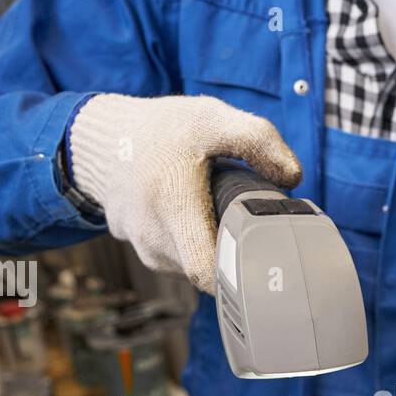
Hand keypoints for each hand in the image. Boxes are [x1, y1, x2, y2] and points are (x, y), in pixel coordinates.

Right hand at [68, 94, 301, 292]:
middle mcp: (155, 240)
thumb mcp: (210, 118)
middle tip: (250, 224)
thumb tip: (293, 176)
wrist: (101, 139)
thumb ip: (258, 140)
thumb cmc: (159, 129)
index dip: (238, 276)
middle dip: (234, 253)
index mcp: (174, 211)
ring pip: (194, 265)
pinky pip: (179, 257)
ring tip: (217, 212)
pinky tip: (197, 216)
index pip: (208, 273)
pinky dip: (194, 242)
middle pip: (210, 271)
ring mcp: (145, 250)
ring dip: (213, 246)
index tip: (261, 261)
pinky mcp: (141, 250)